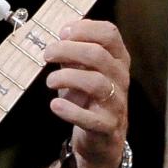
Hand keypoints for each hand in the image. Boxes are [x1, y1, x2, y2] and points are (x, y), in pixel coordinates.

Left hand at [43, 19, 129, 167]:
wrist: (102, 138)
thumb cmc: (89, 98)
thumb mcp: (82, 71)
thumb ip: (73, 54)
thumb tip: (60, 37)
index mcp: (117, 59)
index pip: (110, 33)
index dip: (85, 28)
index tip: (62, 32)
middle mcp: (120, 78)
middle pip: (98, 55)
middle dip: (68, 50)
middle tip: (47, 54)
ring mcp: (116, 102)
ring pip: (95, 82)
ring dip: (67, 77)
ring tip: (49, 81)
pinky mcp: (107, 126)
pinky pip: (90, 118)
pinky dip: (70, 110)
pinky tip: (55, 105)